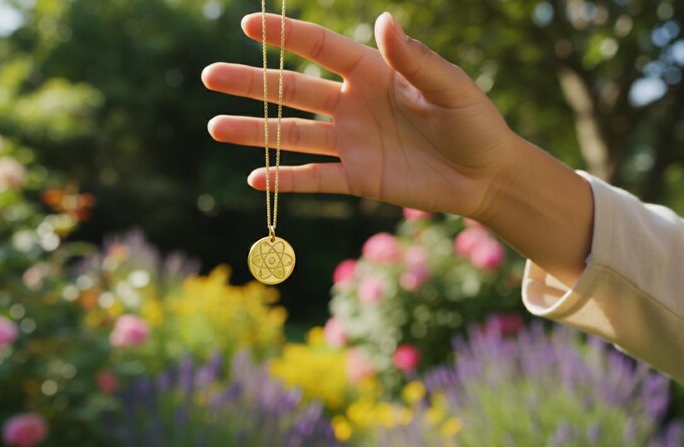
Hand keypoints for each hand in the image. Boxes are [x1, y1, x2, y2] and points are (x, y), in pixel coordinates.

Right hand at [202, 12, 520, 217]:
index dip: (285, 37)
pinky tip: (255, 177)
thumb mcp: (452, 89)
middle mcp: (353, 104)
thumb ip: (417, 60)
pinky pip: (315, 178)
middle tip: (210, 76)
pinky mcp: (357, 178)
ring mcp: (351, 142)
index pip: (321, 49)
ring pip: (293, 134)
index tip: (249, 26)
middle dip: (252, 83)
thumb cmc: (476, 124)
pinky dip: (286, 179)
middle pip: (292, 91)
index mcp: (374, 73)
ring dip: (255, 132)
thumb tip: (384, 20)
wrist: (487, 176)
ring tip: (215, 127)